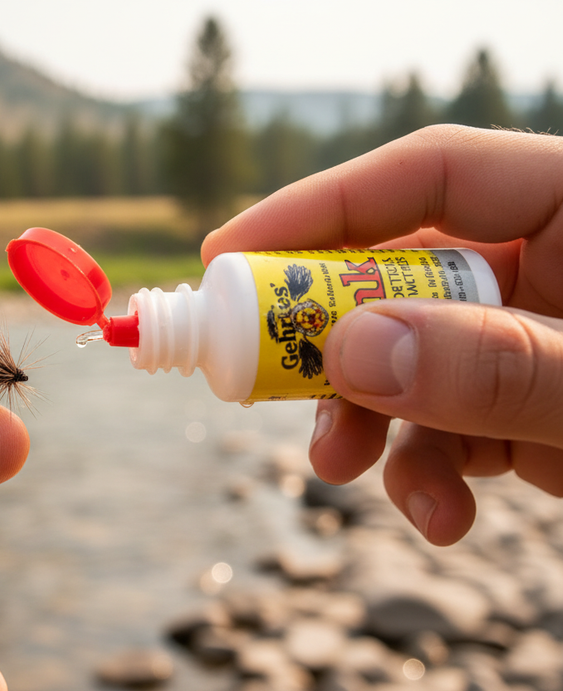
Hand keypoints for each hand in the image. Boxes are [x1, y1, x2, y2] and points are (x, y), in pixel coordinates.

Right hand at [202, 124, 562, 545]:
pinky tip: (442, 515)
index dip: (319, 207)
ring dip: (370, 426)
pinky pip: (448, 429)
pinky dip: (428, 473)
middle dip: (330, 343)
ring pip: (409, 365)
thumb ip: (500, 366)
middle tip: (260, 385)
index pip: (429, 174)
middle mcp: (549, 267)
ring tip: (350, 475)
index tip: (228, 254)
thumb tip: (351, 348)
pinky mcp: (531, 409)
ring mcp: (535, 342)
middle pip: (396, 275)